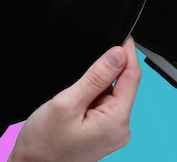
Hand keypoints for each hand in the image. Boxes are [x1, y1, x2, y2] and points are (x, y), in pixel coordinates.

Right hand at [8, 37, 140, 161]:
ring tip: (73, 94)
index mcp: (116, 121)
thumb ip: (95, 77)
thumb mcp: (67, 102)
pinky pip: (104, 105)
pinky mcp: (103, 133)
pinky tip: (75, 101)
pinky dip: (92, 96)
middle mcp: (120, 129)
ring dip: (97, 85)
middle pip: (124, 84)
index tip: (122, 34)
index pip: (132, 77)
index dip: (127, 52)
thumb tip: (117, 54)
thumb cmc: (44, 143)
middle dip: (107, 70)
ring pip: (112, 94)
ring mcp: (112, 132)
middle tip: (83, 68)